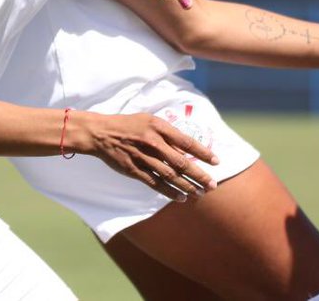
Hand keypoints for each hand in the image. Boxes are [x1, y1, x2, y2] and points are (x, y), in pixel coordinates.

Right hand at [73, 111, 219, 201]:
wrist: (102, 133)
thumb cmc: (129, 125)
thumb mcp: (150, 120)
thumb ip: (168, 133)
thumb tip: (187, 148)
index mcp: (159, 127)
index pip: (187, 142)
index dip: (203, 153)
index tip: (216, 162)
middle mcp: (153, 143)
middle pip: (181, 162)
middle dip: (199, 175)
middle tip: (212, 185)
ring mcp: (144, 158)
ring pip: (170, 176)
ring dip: (187, 186)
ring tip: (200, 194)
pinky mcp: (135, 170)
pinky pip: (155, 184)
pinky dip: (169, 192)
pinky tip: (181, 198)